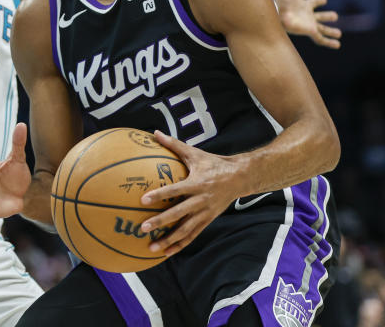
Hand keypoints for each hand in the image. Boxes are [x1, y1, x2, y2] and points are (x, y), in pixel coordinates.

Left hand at [137, 131, 239, 256]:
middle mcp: (201, 201)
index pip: (175, 190)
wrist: (240, 178)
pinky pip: (192, 235)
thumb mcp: (195, 153)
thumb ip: (173, 144)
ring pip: (185, 230)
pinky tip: (166, 252)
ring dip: (169, 240)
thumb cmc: (213, 163)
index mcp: (197, 183)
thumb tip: (154, 132)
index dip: (160, 195)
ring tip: (151, 248)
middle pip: (179, 214)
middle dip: (161, 222)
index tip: (143, 200)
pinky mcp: (208, 221)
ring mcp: (205, 213)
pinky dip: (180, 245)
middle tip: (143, 228)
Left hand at [275, 0, 340, 48]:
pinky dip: (329, 42)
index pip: (314, 2)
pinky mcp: (309, 31)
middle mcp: (307, 15)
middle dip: (327, 16)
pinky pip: (320, 39)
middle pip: (320, 16)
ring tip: (339, 33)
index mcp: (305, 4)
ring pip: (322, 29)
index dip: (319, 0)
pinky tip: (337, 45)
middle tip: (334, 16)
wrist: (276, 13)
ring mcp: (309, 24)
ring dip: (330, 31)